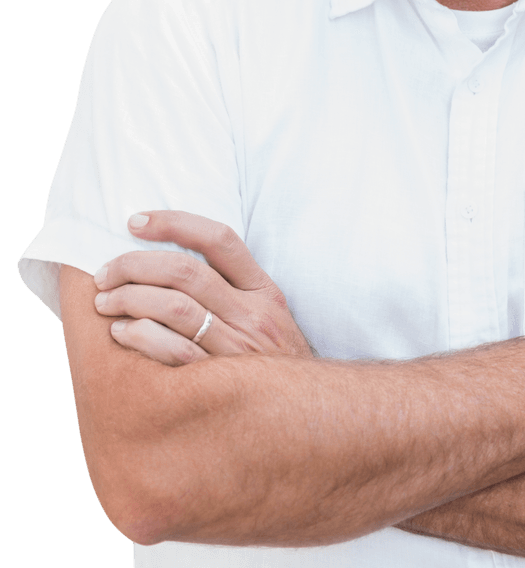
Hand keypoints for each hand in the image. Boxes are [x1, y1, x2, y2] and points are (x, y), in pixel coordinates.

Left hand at [93, 210, 313, 365]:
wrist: (306, 416)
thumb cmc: (276, 363)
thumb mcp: (271, 316)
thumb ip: (235, 289)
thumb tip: (173, 262)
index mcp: (264, 290)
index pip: (219, 239)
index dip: (174, 222)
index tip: (135, 221)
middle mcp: (252, 314)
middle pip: (186, 272)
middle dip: (135, 266)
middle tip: (105, 273)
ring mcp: (237, 349)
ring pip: (175, 308)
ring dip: (130, 299)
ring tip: (105, 302)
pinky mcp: (220, 383)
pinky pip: (174, 352)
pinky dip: (141, 337)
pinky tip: (121, 333)